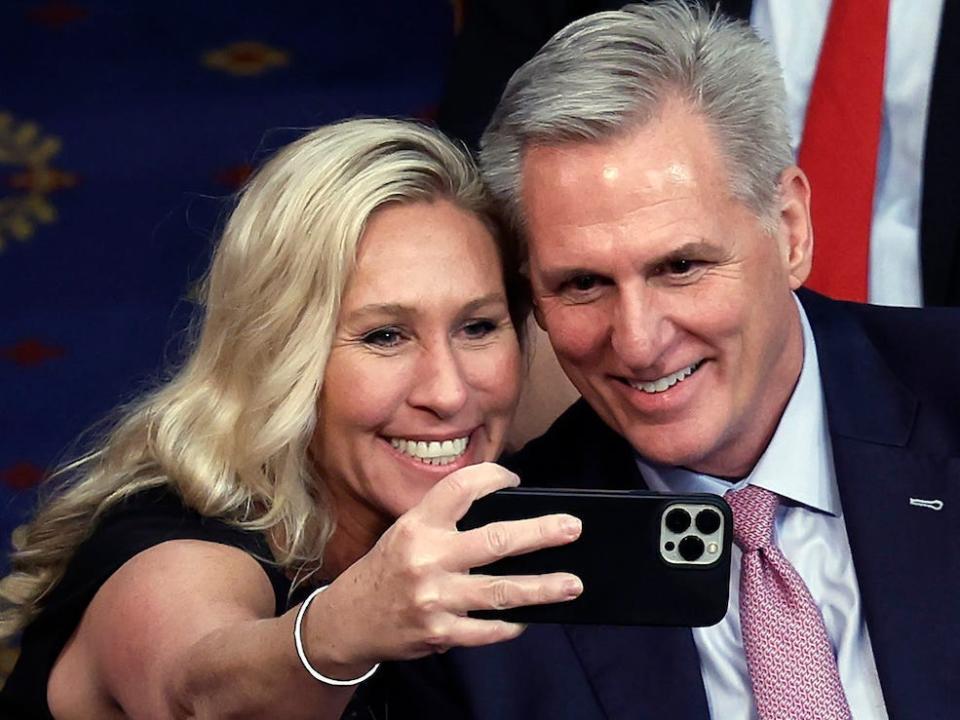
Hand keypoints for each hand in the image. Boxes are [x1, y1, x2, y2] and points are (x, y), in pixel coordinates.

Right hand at [310, 463, 582, 668]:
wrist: (348, 620)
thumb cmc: (387, 569)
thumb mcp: (406, 532)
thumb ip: (447, 523)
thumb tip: (507, 516)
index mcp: (418, 524)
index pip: (462, 487)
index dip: (493, 477)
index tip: (515, 479)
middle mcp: (426, 557)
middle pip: (495, 541)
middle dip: (540, 534)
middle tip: (572, 528)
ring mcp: (434, 598)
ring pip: (500, 592)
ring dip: (542, 588)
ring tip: (572, 583)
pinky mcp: (439, 632)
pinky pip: (487, 629)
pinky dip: (511, 625)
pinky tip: (529, 618)